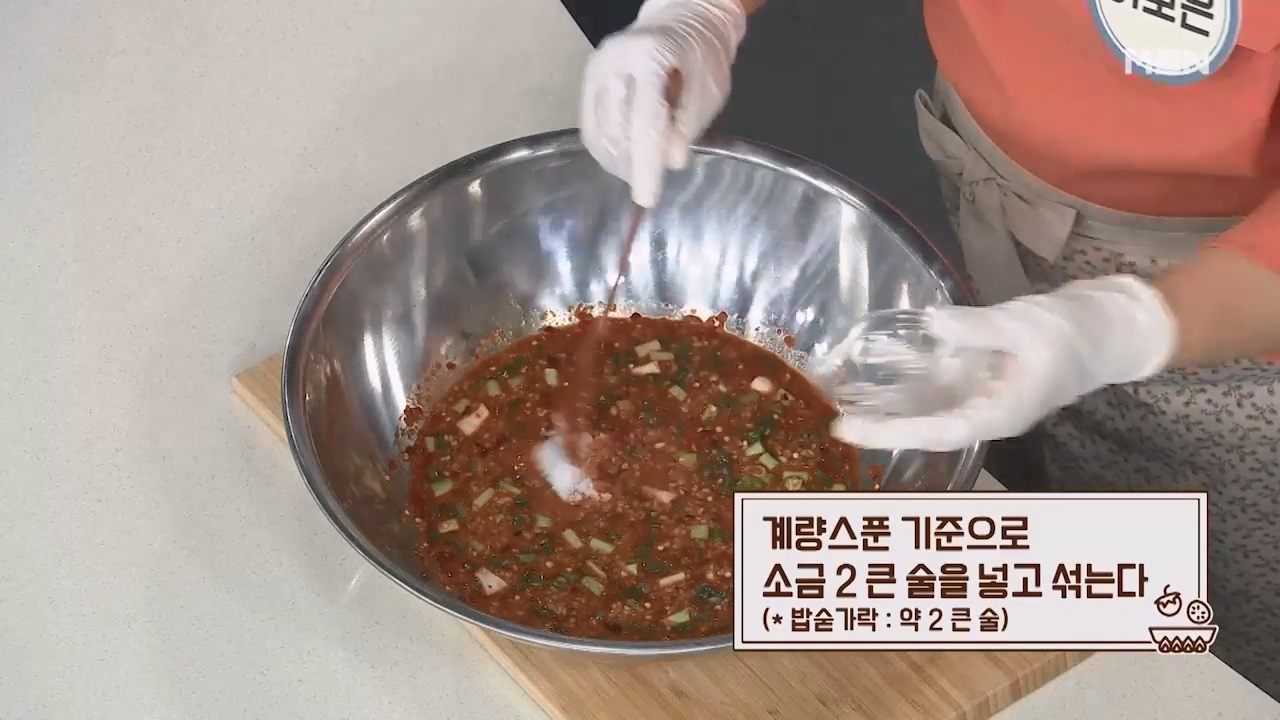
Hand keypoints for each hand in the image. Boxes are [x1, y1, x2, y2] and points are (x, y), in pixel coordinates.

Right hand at [580, 0, 747, 207]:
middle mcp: (614, 60)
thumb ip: (689, 125)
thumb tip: (670, 162)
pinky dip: (605, 149)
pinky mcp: (588, 78)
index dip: (646, 165)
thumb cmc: (702, 55)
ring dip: (617, 160)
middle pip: (616, 129)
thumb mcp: (710, 90)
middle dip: (632, 164)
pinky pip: (589, 125)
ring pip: (598, 131)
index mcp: (650, 57)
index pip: (644, 121)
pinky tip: (623, 159)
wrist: (681, 19)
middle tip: (651, 182)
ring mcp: (596, 68)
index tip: (647, 199)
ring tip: (638, 171)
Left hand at [830, 275, 1177, 451]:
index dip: (892, 431)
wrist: (1107, 327)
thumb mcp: (1025, 324)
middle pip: (925, 426)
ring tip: (842, 400)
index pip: (937, 431)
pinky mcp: (979, 377)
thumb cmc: (1073, 331)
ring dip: (888, 405)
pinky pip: (937, 384)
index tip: (851, 429)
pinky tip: (875, 370)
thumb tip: (931, 324)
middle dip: (881, 425)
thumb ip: (976, 328)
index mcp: (1001, 413)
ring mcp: (980, 396)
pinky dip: (906, 379)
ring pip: (926, 407)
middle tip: (834, 422)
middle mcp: (985, 413)